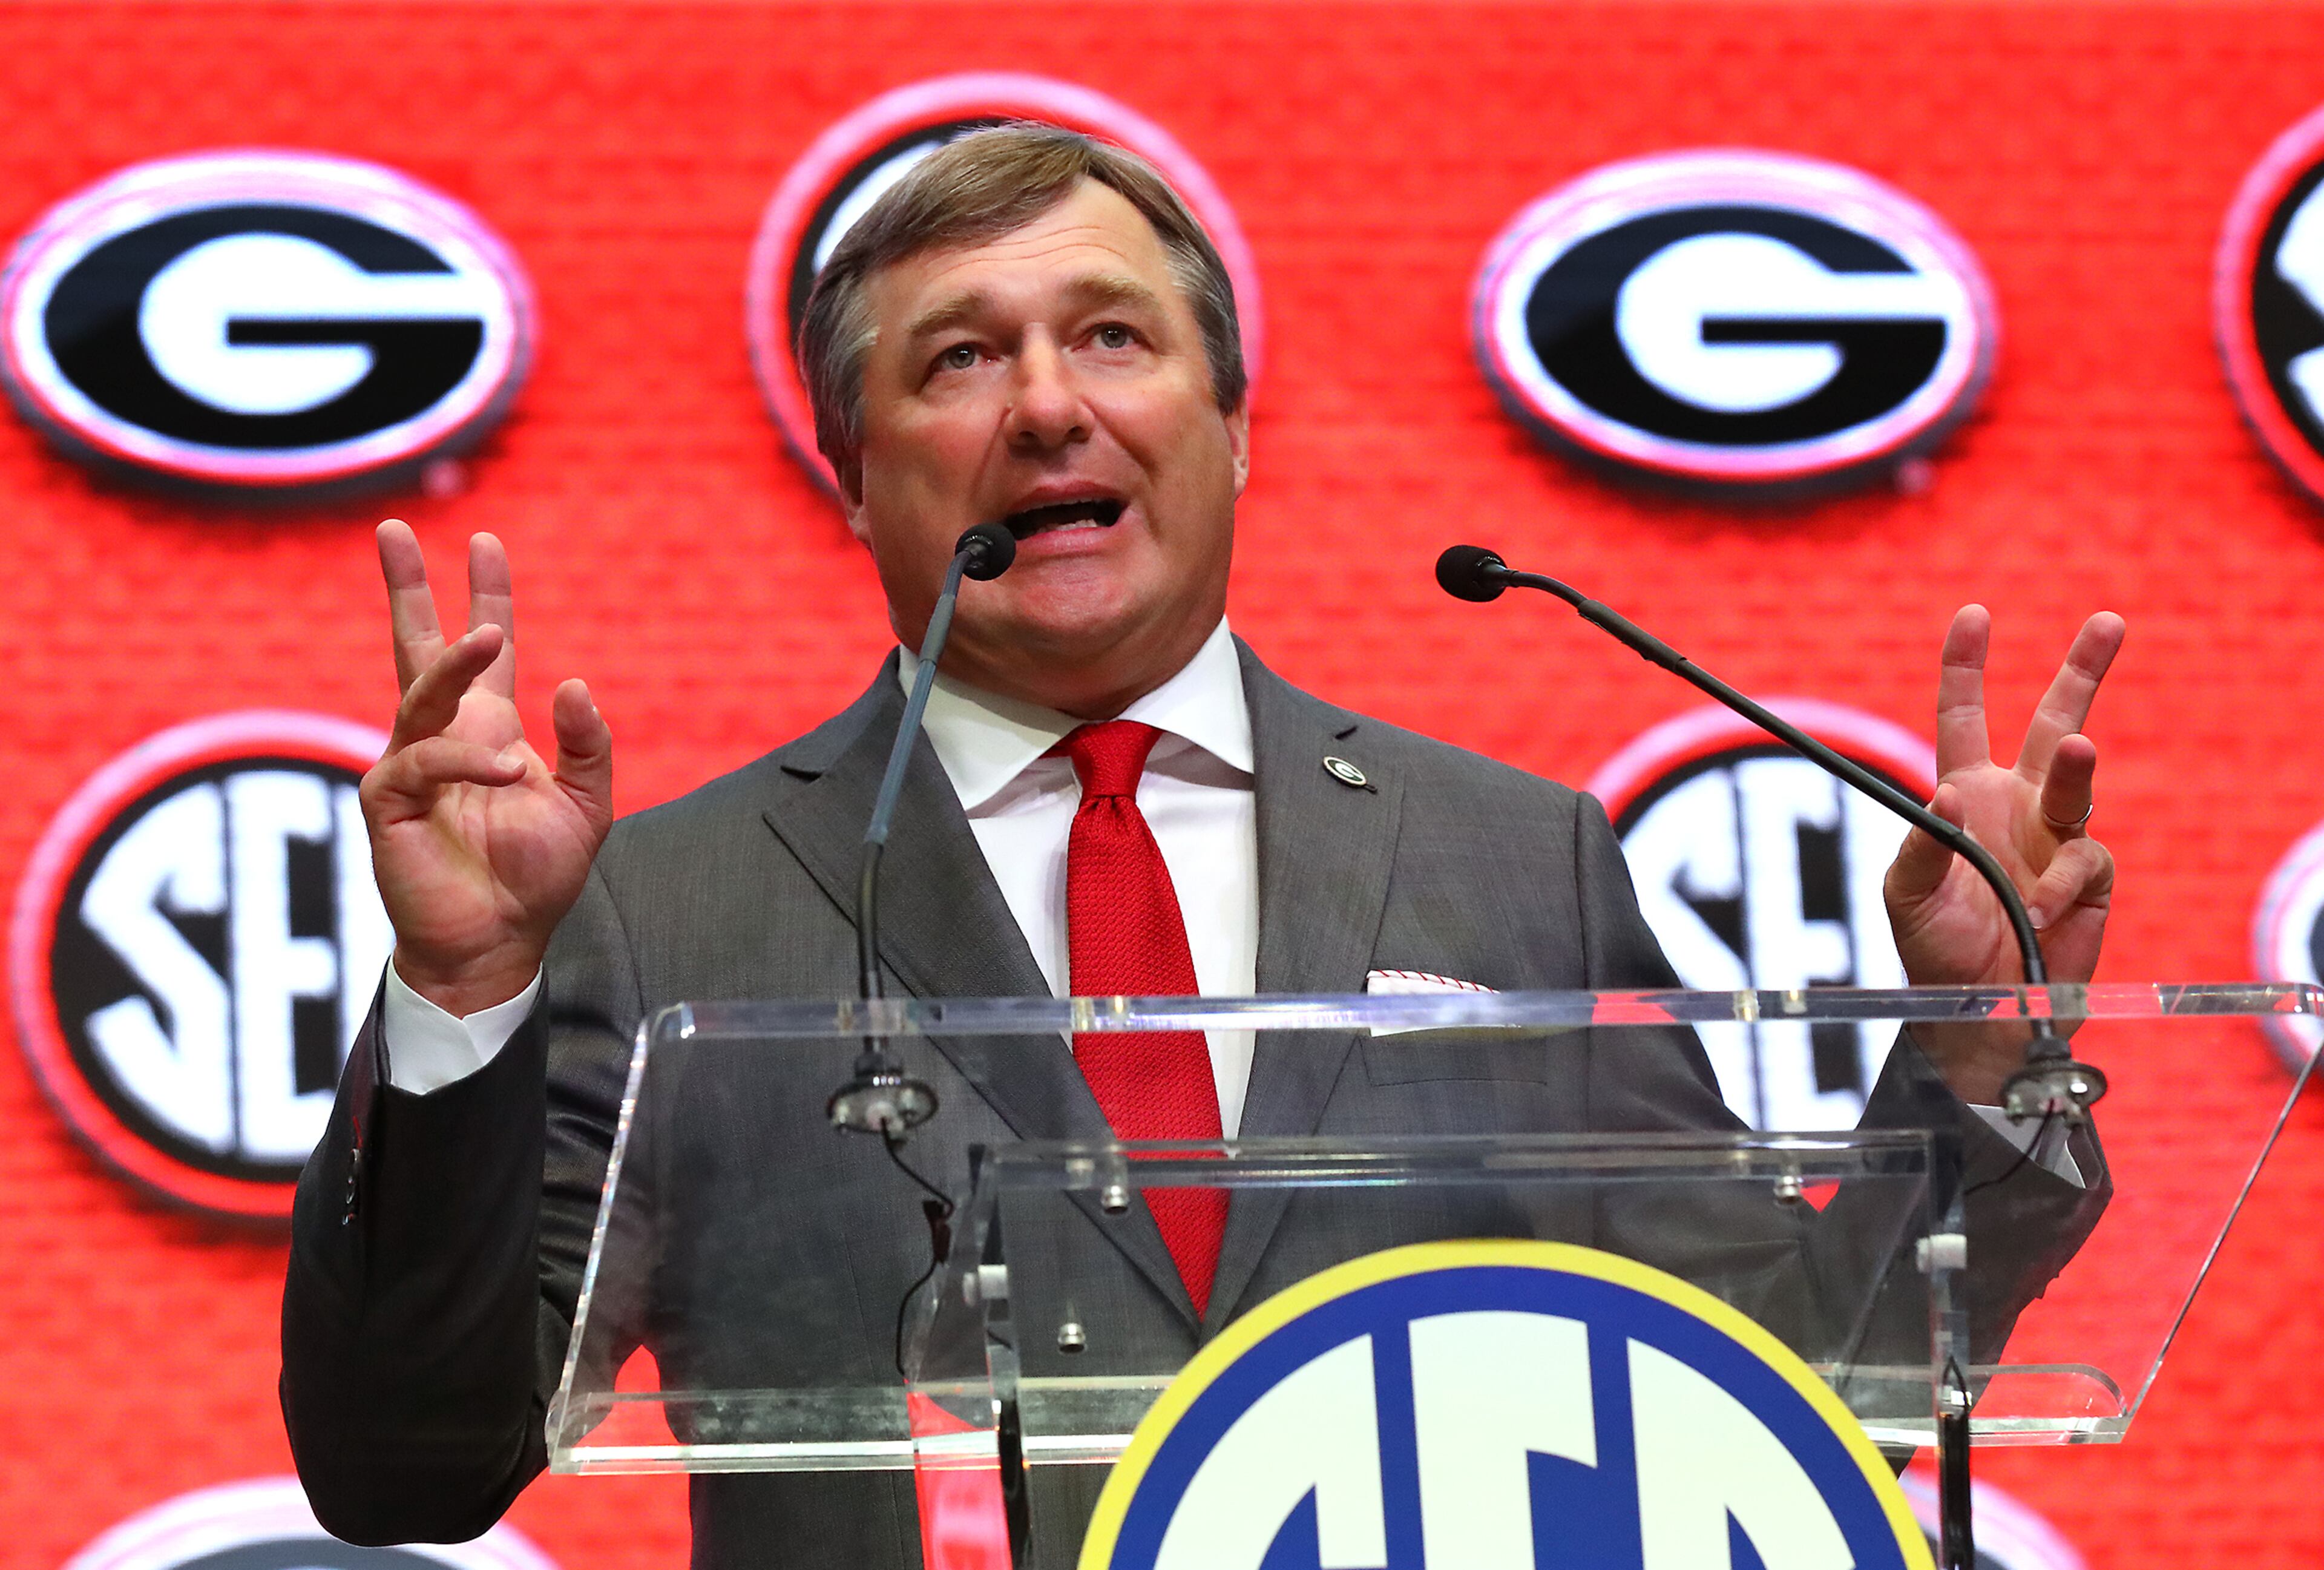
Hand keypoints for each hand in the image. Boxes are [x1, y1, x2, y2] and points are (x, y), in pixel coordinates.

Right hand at [358, 522, 613, 1016]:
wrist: (500, 943)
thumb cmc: (535, 877)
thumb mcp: (587, 805)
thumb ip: (588, 745)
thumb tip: (576, 684)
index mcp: (488, 729)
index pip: (484, 649)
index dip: (486, 596)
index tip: (485, 541)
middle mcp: (442, 737)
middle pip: (416, 647)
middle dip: (406, 589)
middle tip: (392, 530)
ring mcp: (409, 765)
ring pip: (421, 694)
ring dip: (455, 664)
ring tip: (489, 635)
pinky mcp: (387, 801)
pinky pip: (420, 761)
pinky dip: (463, 760)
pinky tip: (504, 772)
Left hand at [1883, 605, 2124, 1102]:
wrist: (1978, 1010)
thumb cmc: (1934, 948)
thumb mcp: (1906, 894)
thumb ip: (1919, 844)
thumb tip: (1943, 792)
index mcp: (1965, 794)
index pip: (1964, 716)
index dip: (1967, 668)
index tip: (1975, 615)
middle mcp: (2016, 804)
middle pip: (2051, 721)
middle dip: (2081, 671)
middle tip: (2109, 621)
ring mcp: (2057, 836)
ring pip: (2078, 779)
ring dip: (2076, 765)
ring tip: (2076, 748)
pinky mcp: (2089, 875)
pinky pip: (2082, 860)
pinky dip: (2056, 886)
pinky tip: (2034, 913)